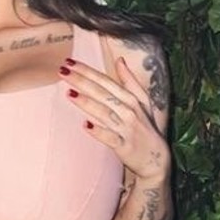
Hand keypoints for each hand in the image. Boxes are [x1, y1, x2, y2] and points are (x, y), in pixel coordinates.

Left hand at [62, 56, 169, 180]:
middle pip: (102, 93)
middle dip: (82, 81)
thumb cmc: (145, 128)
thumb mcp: (143, 102)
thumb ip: (130, 81)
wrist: (156, 159)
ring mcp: (127, 129)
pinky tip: (85, 125)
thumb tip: (119, 60)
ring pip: (105, 113)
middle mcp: (129, 112)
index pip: (106, 81)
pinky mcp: (124, 147)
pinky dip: (99, 132)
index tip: (70, 62)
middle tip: (63, 71)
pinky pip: (110, 138)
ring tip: (69, 93)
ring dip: (87, 103)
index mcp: (132, 99)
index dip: (88, 71)